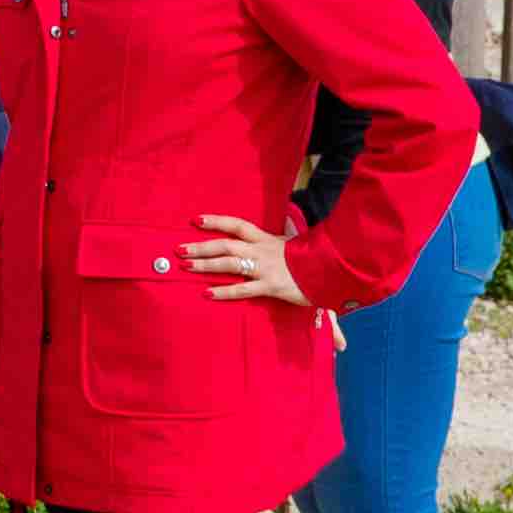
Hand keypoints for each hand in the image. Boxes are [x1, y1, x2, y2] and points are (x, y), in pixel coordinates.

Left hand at [183, 215, 305, 307]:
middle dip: (201, 247)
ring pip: (229, 264)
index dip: (216, 221)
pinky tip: (207, 293)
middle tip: (179, 250)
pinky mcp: (271, 286)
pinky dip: (224, 291)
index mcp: (267, 239)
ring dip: (206, 265)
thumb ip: (284, 243)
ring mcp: (265, 268)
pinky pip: (243, 289)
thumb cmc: (313, 259)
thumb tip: (284, 229)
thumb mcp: (296, 246)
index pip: (237, 225)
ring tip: (186, 267)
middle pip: (225, 245)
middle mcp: (262, 251)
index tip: (195, 220)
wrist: (334, 270)